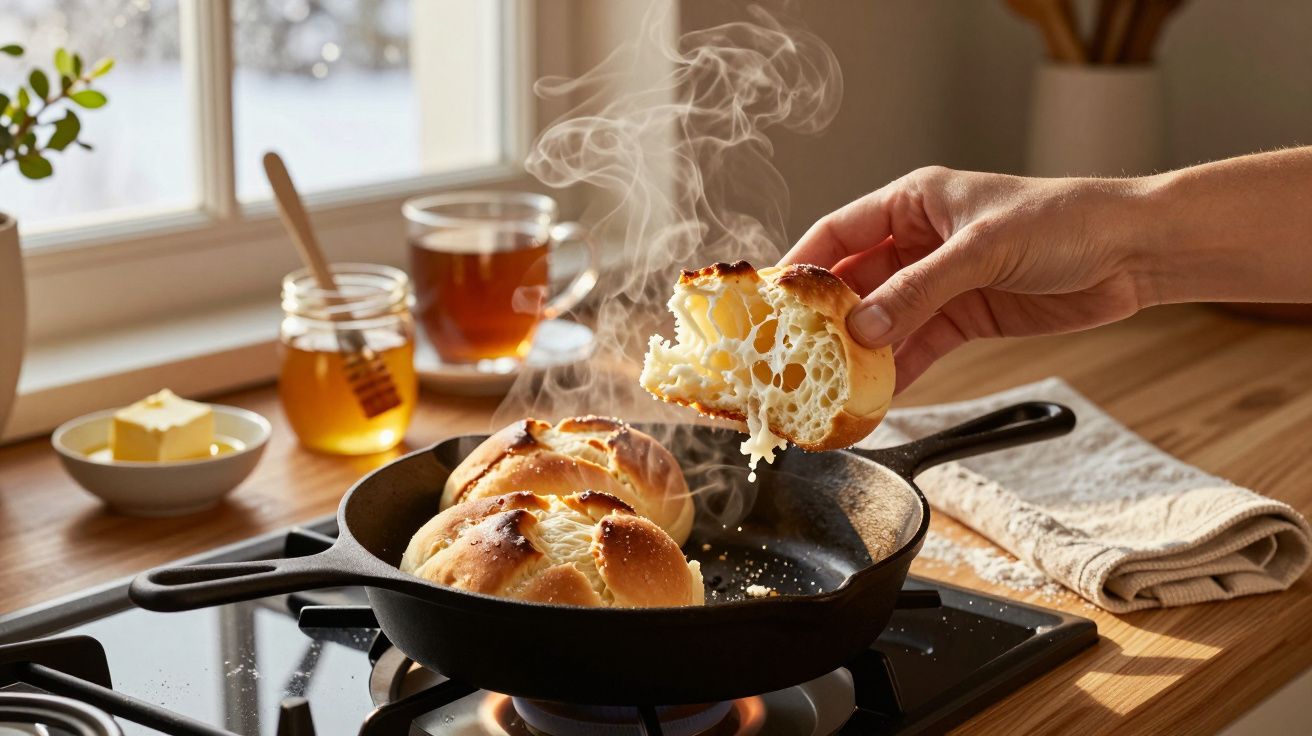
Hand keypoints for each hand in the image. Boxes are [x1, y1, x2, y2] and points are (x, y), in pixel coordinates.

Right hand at [782, 166, 1154, 391]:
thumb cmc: (1065, 221)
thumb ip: (919, 290)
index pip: (837, 233)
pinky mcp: (965, 316)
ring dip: (860, 353)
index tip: (769, 304)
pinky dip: (898, 371)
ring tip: (830, 384)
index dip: (800, 267)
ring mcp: (940, 282)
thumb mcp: (983, 249)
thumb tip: (861, 327)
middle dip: (826, 320)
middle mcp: (918, 241)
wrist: (1134, 252)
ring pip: (883, 321)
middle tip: (794, 356)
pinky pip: (917, 346)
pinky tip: (877, 394)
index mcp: (913, 203)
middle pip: (854, 283)